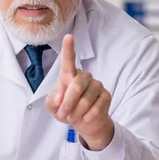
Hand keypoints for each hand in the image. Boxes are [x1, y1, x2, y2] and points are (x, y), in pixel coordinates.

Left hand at [45, 34, 113, 150]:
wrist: (84, 122)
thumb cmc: (66, 110)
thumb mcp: (53, 107)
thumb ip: (52, 101)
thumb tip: (60, 97)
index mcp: (68, 75)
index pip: (68, 61)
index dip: (68, 49)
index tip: (68, 37)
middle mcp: (84, 76)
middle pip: (76, 86)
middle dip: (67, 104)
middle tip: (63, 114)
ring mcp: (97, 85)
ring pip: (85, 100)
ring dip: (76, 113)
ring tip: (73, 116)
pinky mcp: (106, 95)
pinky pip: (96, 108)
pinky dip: (87, 117)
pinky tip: (85, 117)